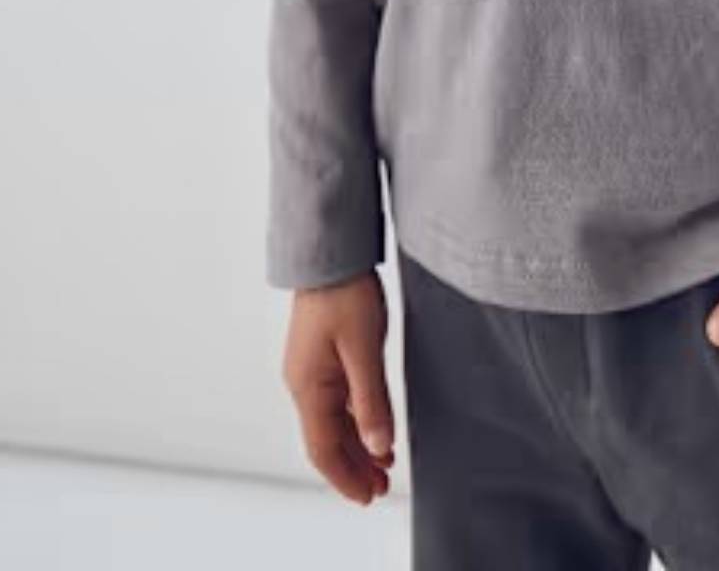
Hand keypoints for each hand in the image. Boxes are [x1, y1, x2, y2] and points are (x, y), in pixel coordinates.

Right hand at [281, 269, 395, 504]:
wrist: (330, 252)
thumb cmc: (343, 293)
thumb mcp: (364, 348)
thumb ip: (372, 400)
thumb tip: (379, 446)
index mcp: (308, 386)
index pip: (323, 448)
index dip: (345, 477)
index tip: (366, 497)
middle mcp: (304, 383)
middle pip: (327, 439)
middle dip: (353, 467)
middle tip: (380, 489)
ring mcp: (311, 370)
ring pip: (333, 422)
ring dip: (357, 446)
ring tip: (383, 466)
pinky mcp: (323, 357)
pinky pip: (337, 402)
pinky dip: (356, 421)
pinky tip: (374, 428)